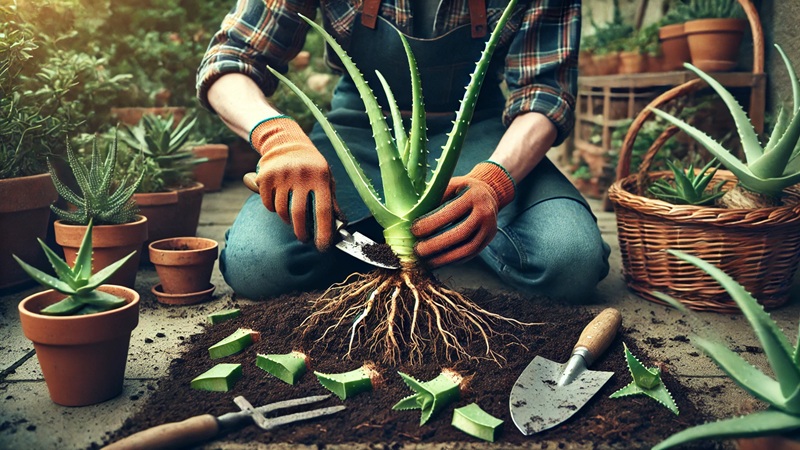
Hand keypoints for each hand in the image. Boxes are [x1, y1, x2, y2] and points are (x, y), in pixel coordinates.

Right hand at [251, 116, 337, 250]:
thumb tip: (341, 224)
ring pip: (281, 211)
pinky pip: (268, 204)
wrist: (286, 142)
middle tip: (304, 238)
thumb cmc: (312, 166)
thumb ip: (332, 200)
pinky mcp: (265, 176)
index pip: (323, 210)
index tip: (322, 246)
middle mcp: (301, 174)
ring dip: (287, 220)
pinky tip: (279, 202)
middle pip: (299, 214)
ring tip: (292, 217)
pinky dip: (273, 208)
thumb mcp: (326, 178)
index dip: (323, 232)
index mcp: (320, 177)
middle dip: (302, 232)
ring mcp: (281, 175)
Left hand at [411, 161, 515, 267]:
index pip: (451, 212)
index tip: (414, 230)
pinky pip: (470, 255)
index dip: (431, 223)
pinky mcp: (488, 240)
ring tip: (426, 261)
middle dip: (436, 244)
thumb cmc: (461, 190)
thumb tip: (410, 216)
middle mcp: (485, 213)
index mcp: (474, 196)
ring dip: (445, 258)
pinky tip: (438, 261)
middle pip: (461, 233)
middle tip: (418, 250)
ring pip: (467, 249)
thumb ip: (435, 198)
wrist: (488, 193)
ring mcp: (489, 229)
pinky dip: (453, 260)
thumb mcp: (450, 186)